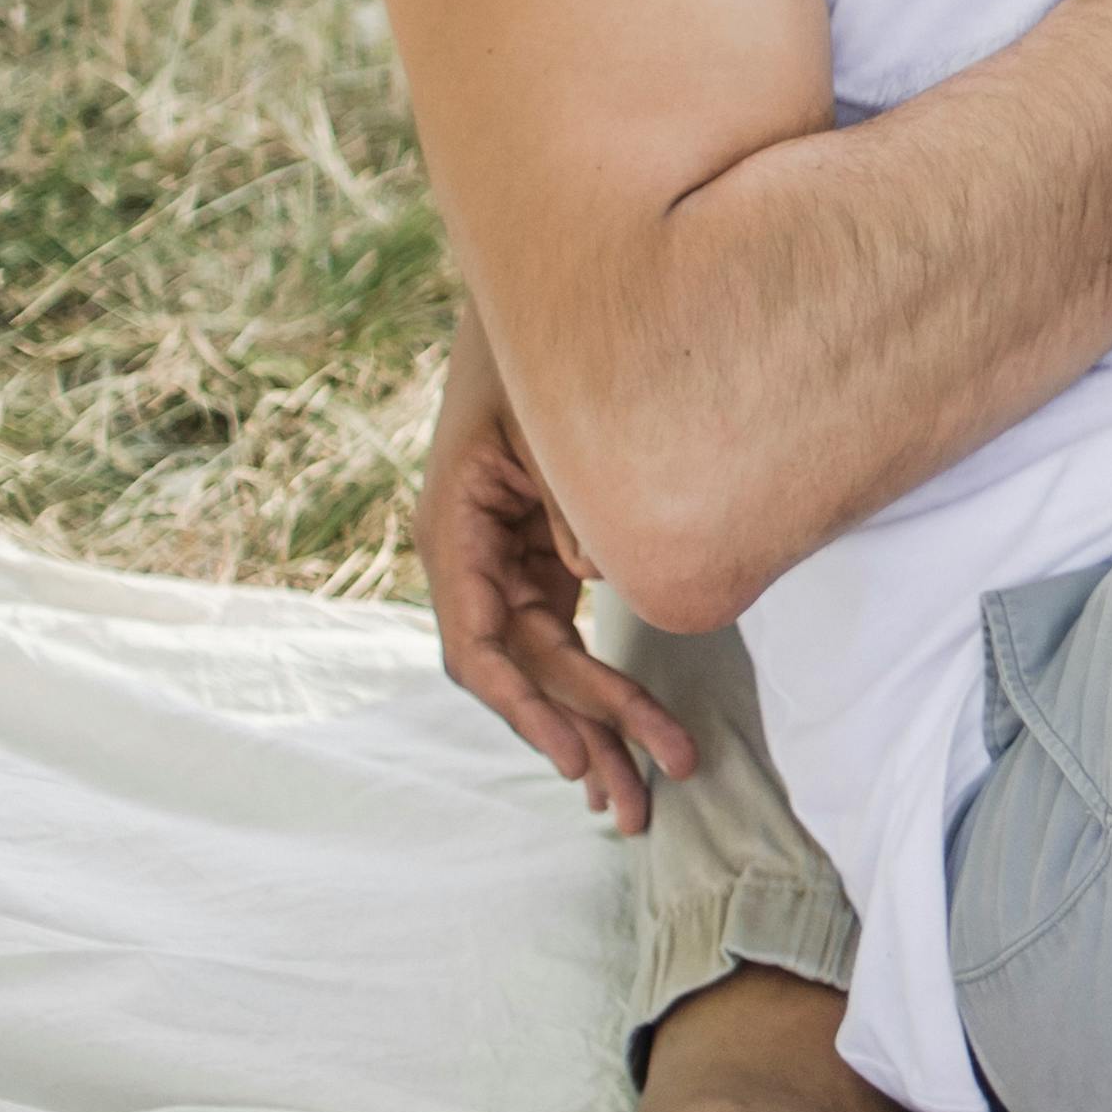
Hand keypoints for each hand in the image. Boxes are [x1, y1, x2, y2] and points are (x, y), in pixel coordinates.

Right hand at [414, 322, 698, 832]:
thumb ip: (574, 503)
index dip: (527, 711)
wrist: (547, 300)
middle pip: (522, 674)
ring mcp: (505, 561)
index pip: (477, 647)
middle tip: (639, 811)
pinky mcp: (540, 557)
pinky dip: (599, 680)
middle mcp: (471, 559)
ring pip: (548, 664)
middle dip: (582, 740)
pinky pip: (565, 635)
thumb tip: (601, 575)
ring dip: (599, 724)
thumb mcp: (552, 423)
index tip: (575, 759)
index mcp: (454, 533)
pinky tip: (633, 729)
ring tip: (657, 786)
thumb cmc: (543, 357)